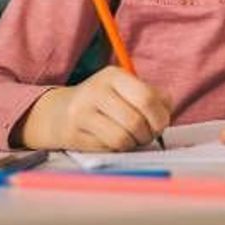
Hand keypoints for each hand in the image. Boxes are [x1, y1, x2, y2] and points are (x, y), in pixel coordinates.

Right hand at [15, 66, 171, 150]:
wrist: (58, 112)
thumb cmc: (104, 102)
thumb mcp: (125, 89)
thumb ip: (152, 96)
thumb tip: (166, 111)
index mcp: (113, 75)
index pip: (146, 98)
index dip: (160, 116)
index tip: (161, 124)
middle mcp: (96, 91)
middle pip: (136, 121)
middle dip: (148, 134)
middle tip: (148, 135)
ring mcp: (82, 113)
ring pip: (122, 138)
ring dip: (134, 143)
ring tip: (132, 138)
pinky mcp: (74, 134)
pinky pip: (107, 148)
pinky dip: (118, 149)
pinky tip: (114, 141)